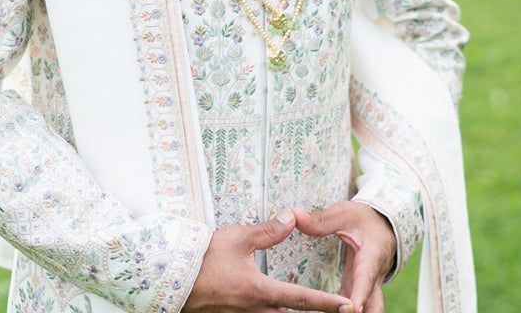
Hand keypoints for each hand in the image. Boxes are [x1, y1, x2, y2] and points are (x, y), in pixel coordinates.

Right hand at [183, 211, 353, 312]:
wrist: (174, 280)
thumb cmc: (205, 258)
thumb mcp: (238, 238)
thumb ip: (268, 231)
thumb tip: (292, 218)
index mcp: (259, 292)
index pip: (301, 300)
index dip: (326, 304)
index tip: (347, 307)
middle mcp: (256, 312)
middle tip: (337, 310)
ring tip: (314, 309)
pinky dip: (274, 312)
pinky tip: (278, 306)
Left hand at [293, 202, 396, 312]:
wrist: (382, 226)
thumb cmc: (362, 219)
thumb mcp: (343, 214)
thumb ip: (320, 220)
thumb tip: (294, 215)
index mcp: (371, 257)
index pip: (365, 278)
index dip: (360, 295)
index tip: (352, 309)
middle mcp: (373, 278)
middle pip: (374, 306)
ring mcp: (368, 289)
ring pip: (368, 311)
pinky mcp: (357, 293)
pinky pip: (354, 310)